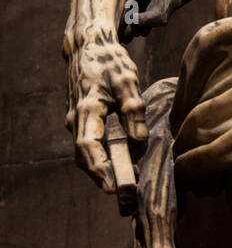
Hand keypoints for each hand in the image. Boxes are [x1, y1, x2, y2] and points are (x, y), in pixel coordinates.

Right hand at [64, 25, 147, 190]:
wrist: (88, 46)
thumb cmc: (109, 61)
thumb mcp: (126, 79)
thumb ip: (132, 108)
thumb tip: (139, 140)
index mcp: (86, 110)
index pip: (88, 148)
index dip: (101, 170)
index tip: (115, 189)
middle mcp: (76, 120)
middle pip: (86, 158)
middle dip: (104, 180)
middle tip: (128, 202)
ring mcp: (77, 121)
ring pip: (86, 154)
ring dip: (104, 173)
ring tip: (128, 192)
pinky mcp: (82, 121)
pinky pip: (90, 145)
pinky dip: (103, 159)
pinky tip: (123, 167)